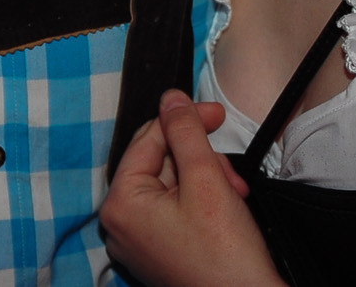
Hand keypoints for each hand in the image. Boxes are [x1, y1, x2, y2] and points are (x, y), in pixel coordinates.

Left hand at [100, 91, 280, 286]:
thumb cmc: (226, 256)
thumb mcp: (205, 179)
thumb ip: (185, 131)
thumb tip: (171, 99)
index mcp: (121, 204)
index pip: (149, 139)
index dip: (186, 120)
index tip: (217, 113)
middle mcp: (121, 224)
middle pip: (161, 162)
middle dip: (202, 160)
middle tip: (231, 172)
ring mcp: (139, 241)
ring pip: (173, 184)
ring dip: (208, 180)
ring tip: (234, 196)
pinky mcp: (160, 251)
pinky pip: (176, 208)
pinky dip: (204, 201)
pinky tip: (228, 208)